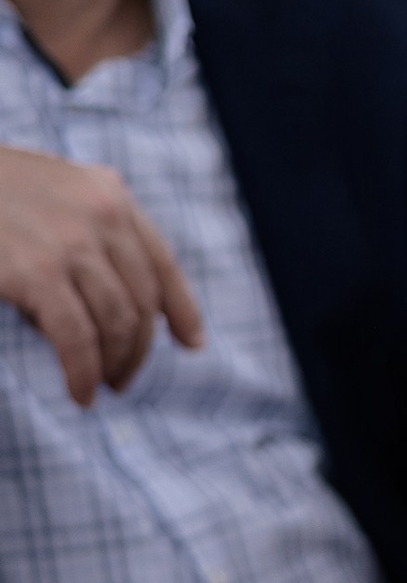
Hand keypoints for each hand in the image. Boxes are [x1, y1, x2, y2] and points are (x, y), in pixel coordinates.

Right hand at [0, 147, 205, 404]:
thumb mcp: (49, 190)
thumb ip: (85, 225)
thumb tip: (110, 299)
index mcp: (108, 192)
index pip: (161, 260)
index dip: (182, 308)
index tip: (192, 343)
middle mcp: (102, 213)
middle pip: (143, 300)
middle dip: (139, 349)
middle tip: (122, 379)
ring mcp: (72, 243)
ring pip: (120, 323)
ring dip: (115, 365)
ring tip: (99, 387)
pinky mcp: (38, 273)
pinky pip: (78, 338)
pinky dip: (83, 373)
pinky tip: (80, 392)